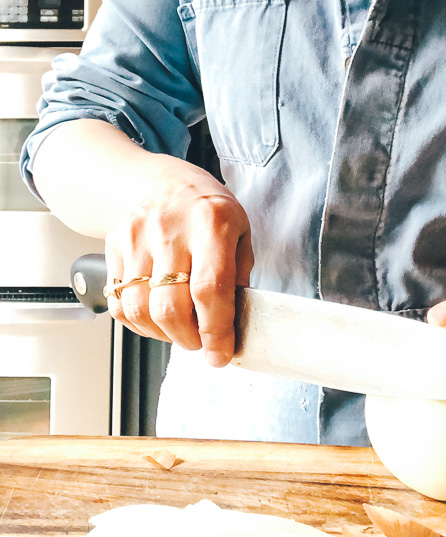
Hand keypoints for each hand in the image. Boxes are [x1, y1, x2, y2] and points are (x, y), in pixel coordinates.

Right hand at [105, 156, 253, 365]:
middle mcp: (170, 229)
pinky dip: (138, 322)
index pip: (209, 289)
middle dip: (188, 339)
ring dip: (162, 334)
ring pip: (140, 310)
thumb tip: (232, 324)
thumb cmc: (208, 211)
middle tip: (200, 342)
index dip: (215, 330)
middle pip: (170, 306)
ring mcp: (137, 237)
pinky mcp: (114, 245)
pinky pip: (119, 302)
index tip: (220, 354)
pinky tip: (155, 316)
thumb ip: (238, 277)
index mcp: (212, 223)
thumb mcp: (240, 233)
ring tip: (179, 329)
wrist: (166, 182)